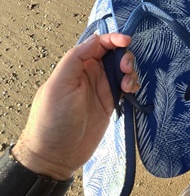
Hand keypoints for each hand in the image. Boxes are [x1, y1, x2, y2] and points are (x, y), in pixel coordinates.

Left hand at [13, 34, 138, 180]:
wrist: (55, 156)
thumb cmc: (51, 121)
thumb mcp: (58, 86)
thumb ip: (75, 59)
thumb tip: (95, 40)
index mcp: (75, 66)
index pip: (97, 44)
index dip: (112, 39)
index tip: (126, 41)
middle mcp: (89, 74)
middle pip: (113, 55)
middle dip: (124, 57)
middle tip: (126, 69)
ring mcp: (100, 89)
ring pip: (122, 70)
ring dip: (130, 72)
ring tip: (128, 85)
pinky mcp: (109, 104)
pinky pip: (125, 87)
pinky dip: (132, 85)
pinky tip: (131, 91)